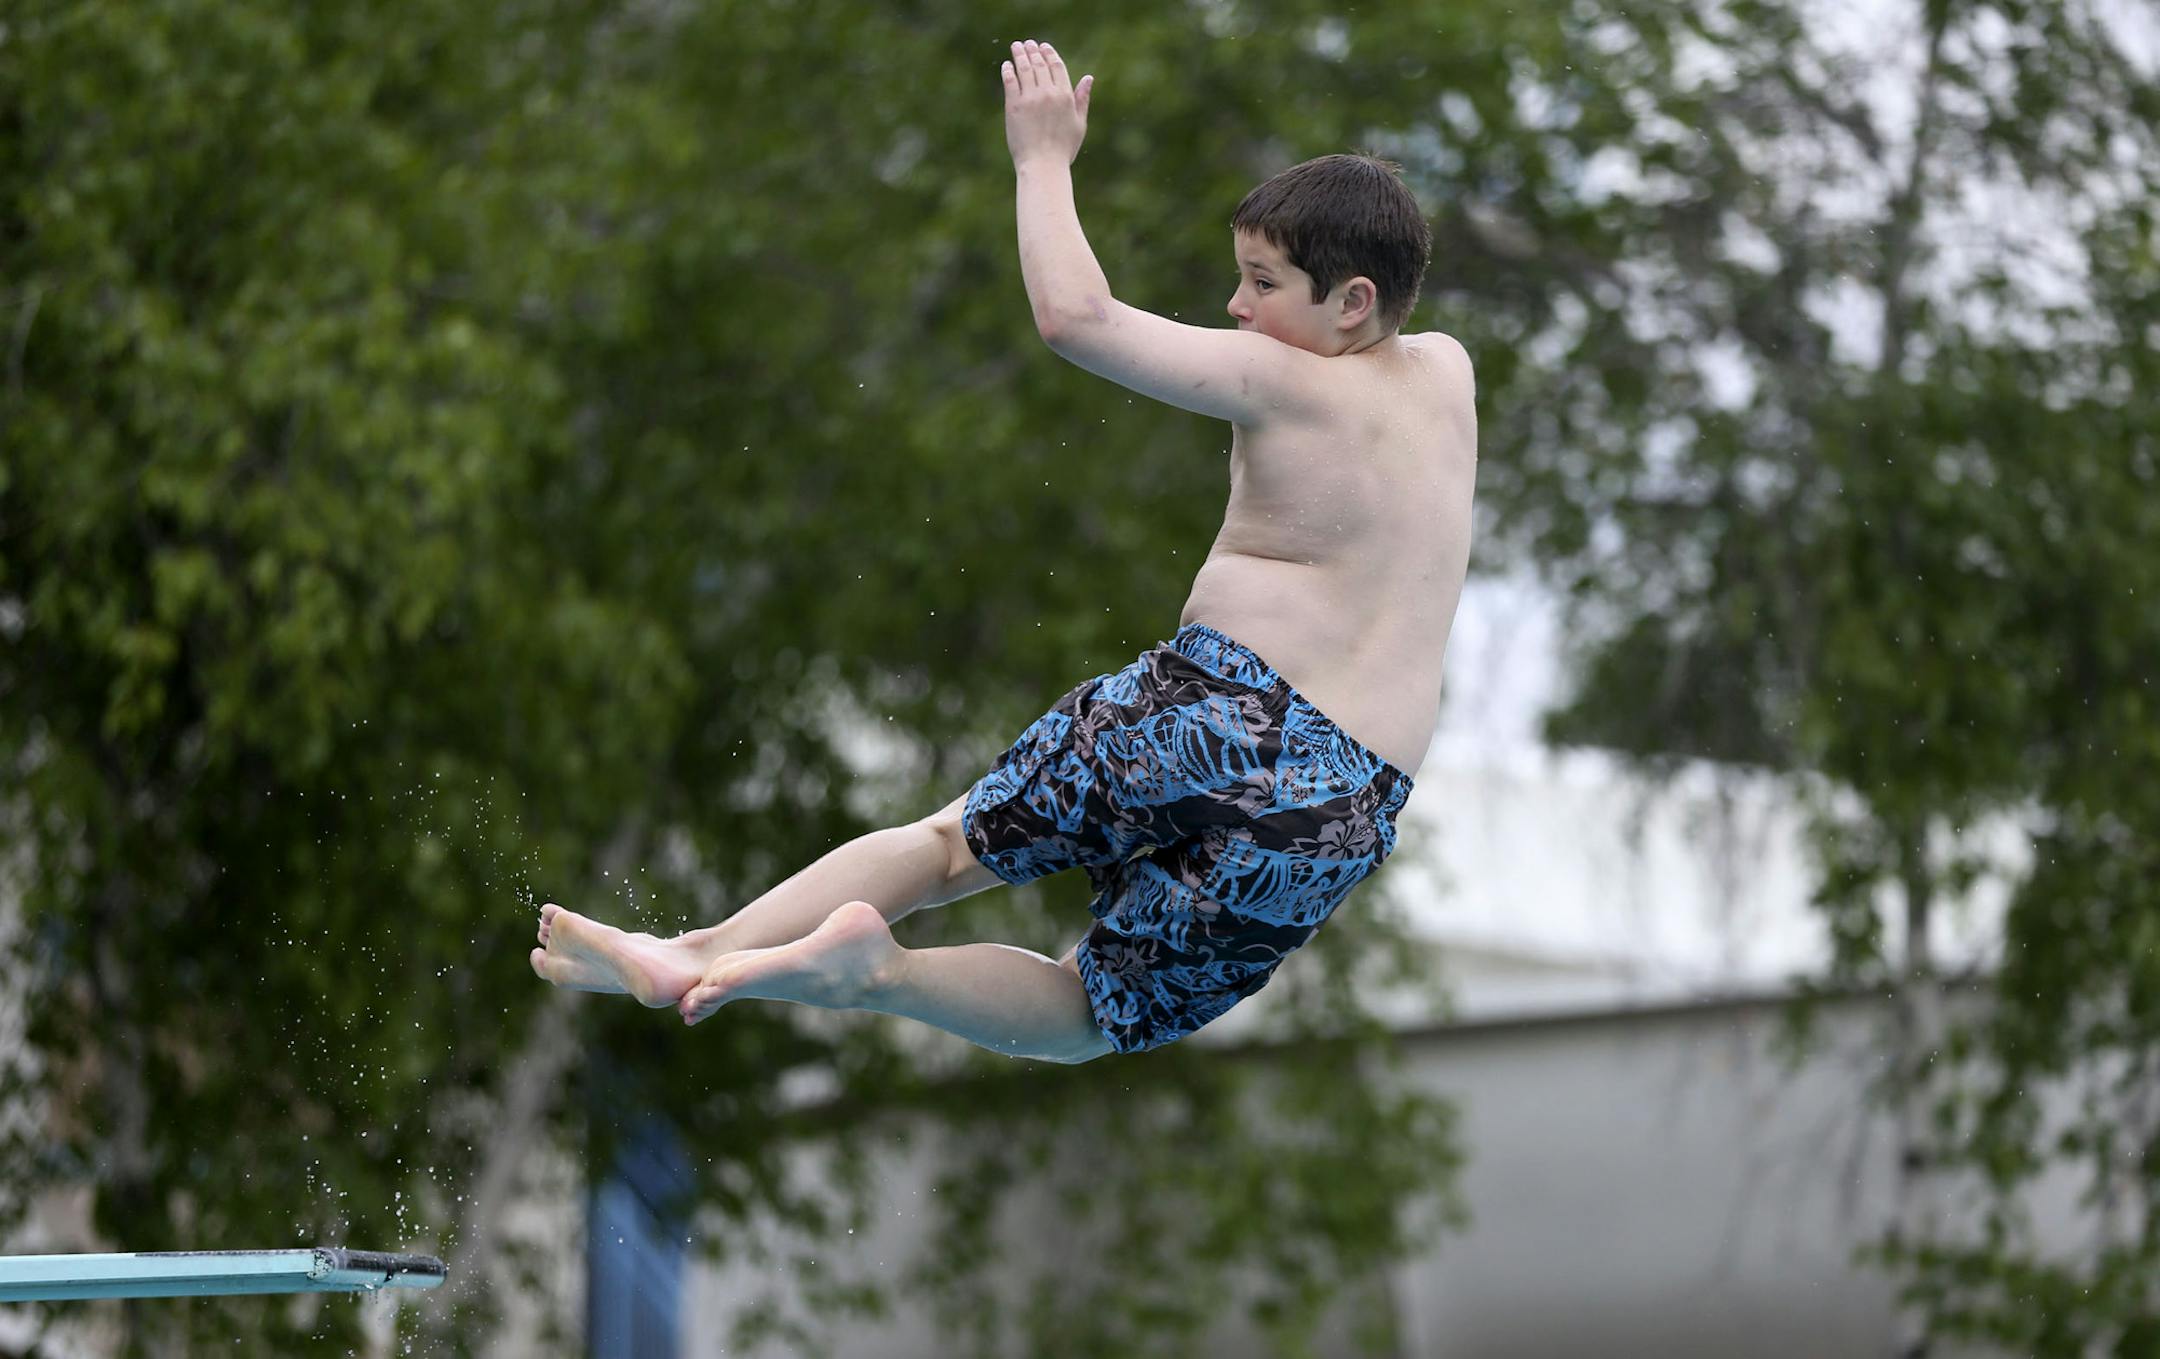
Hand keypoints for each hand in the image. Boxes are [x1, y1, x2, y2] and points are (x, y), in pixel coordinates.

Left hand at [1002, 39, 1092, 167]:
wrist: (1043, 166)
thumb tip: (1088, 78)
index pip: (1057, 66)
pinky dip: (1008, 70)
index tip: (1044, 46)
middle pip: (1040, 64)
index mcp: (1065, 96)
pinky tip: (1007, 65)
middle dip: (1033, 50)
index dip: (1050, 53)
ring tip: (1016, 46)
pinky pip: (1010, 81)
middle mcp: (1048, 93)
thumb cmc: (1063, 150)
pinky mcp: (1014, 106)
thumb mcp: (1079, 124)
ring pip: (1024, 69)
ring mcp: (1030, 98)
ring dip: (1020, 55)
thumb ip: (1082, 99)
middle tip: (1028, 44)